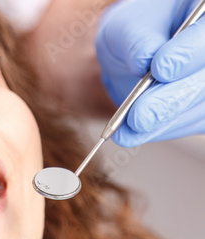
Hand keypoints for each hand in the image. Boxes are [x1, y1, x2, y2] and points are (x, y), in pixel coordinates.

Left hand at [96, 0, 204, 146]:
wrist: (139, 54)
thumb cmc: (137, 32)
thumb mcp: (128, 27)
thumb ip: (137, 41)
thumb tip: (145, 61)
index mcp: (204, 17)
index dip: (187, 54)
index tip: (160, 69)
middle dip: (171, 100)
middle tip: (140, 116)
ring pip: (200, 108)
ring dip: (163, 123)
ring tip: (127, 130)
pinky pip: (192, 123)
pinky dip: (162, 131)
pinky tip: (134, 134)